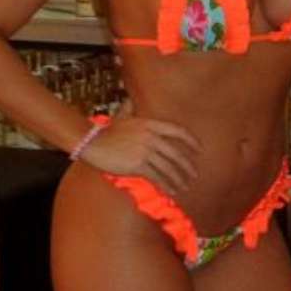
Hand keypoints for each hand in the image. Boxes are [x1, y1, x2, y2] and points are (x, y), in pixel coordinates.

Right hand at [79, 115, 201, 193]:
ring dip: (179, 179)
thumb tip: (131, 100)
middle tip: (194, 174)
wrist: (91, 143)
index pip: (177, 131)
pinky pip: (157, 177)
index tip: (199, 149)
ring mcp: (146, 151)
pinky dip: (166, 185)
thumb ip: (130, 109)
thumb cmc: (105, 132)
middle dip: (187, 166)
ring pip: (169, 168)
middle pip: (176, 153)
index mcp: (150, 124)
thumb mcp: (121, 116)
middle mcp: (151, 137)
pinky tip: (171, 191)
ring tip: (185, 186)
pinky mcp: (138, 165)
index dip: (191, 141)